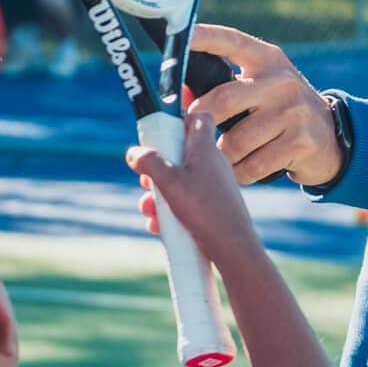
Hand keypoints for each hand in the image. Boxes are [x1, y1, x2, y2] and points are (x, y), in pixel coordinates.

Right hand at [127, 120, 258, 273]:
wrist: (233, 248)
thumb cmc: (205, 211)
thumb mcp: (169, 182)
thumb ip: (149, 162)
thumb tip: (134, 152)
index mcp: (204, 148)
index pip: (197, 118)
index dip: (178, 119)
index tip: (159, 131)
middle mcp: (211, 163)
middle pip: (179, 152)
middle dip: (156, 167)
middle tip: (146, 180)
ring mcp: (213, 185)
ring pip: (179, 180)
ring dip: (159, 194)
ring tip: (148, 209)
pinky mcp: (212, 205)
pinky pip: (186, 201)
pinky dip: (170, 210)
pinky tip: (159, 225)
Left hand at [189, 25, 344, 187]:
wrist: (332, 138)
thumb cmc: (280, 109)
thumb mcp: (259, 88)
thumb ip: (223, 87)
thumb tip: (181, 94)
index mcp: (267, 59)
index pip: (231, 41)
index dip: (204, 38)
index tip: (180, 36)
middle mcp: (281, 81)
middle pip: (224, 98)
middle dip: (200, 120)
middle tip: (189, 133)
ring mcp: (293, 112)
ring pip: (236, 140)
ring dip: (220, 156)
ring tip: (219, 159)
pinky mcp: (300, 142)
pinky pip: (253, 165)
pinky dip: (238, 173)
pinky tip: (239, 171)